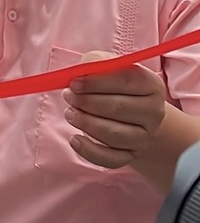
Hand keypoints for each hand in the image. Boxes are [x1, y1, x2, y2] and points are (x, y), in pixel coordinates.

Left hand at [64, 55, 170, 188]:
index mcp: (151, 85)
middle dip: (87, 102)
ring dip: (86, 123)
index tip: (74, 82)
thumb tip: (81, 70)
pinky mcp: (132, 155)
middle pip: (119, 108)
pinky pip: (110, 159)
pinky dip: (89, 150)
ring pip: (114, 134)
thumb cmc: (117, 88)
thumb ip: (96, 63)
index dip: (96, 81)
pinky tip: (74, 139)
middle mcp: (154, 112)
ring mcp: (144, 137)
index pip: (126, 80)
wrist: (135, 118)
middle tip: (68, 96)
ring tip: (69, 113)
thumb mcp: (110, 69)